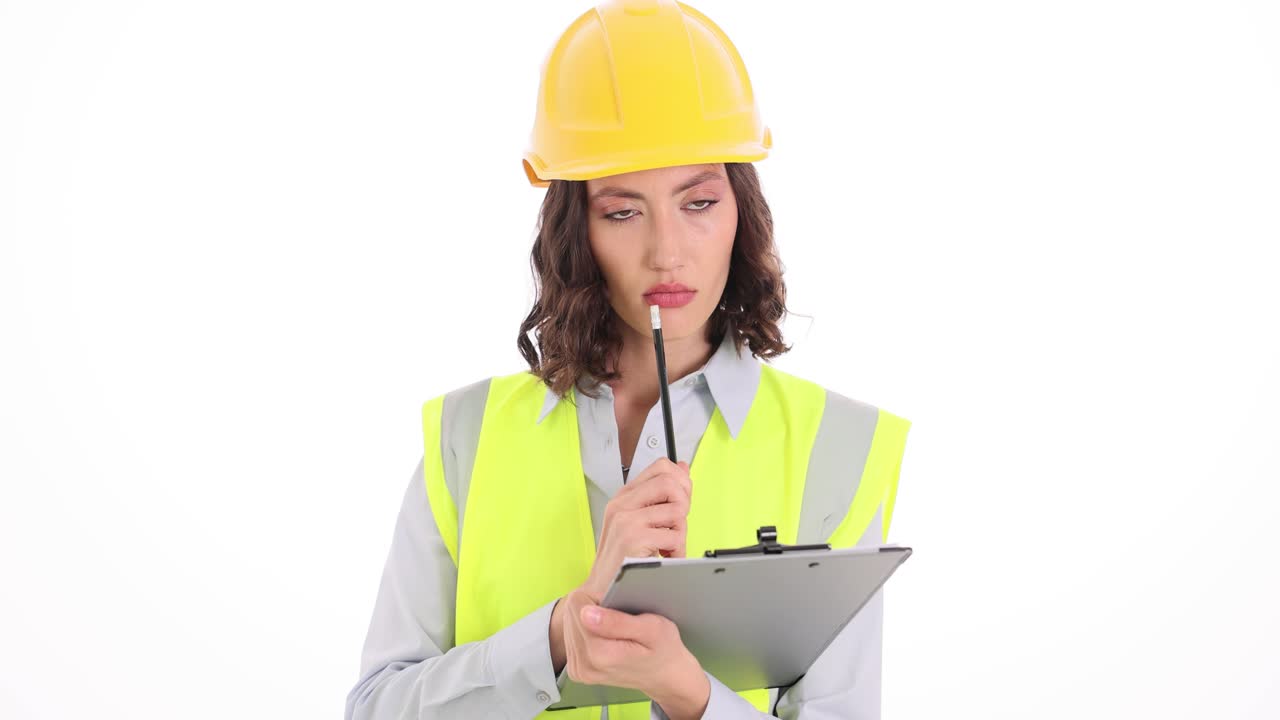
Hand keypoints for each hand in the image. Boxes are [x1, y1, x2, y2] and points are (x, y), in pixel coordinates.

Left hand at [560, 587, 709, 716]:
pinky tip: (605, 636)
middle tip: (618, 617)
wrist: (664, 675)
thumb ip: (618, 621)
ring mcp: (579, 670)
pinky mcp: (576, 670)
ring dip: (588, 619)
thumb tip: (586, 613)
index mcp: (600, 654)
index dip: (596, 597)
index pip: (578, 603)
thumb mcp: (652, 628)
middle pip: (571, 613)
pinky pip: (571, 637)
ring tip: (613, 627)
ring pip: (569, 623)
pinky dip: (586, 631)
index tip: (616, 605)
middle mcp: (584, 665)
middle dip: (592, 607)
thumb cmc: (663, 648)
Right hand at [581, 458, 691, 598]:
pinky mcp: (633, 539)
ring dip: (680, 532)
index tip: (680, 502)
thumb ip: (660, 495)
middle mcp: (622, 504)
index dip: (680, 482)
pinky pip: (675, 536)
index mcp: (625, 497)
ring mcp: (626, 520)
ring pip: (677, 510)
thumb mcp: (640, 520)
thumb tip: (682, 466)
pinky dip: (677, 551)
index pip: (661, 467)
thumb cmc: (623, 559)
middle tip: (675, 524)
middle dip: (684, 504)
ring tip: (667, 546)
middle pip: (670, 482)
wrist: (601, 591)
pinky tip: (664, 558)